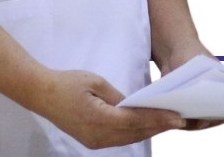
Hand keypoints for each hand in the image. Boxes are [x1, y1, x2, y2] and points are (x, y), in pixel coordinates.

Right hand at [35, 68, 190, 148]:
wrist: (42, 94)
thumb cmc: (68, 83)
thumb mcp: (96, 82)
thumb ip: (117, 96)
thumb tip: (135, 104)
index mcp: (99, 120)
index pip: (136, 121)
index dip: (158, 119)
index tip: (178, 117)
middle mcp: (98, 136)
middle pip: (135, 133)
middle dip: (159, 126)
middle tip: (182, 119)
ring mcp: (94, 141)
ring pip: (129, 139)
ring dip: (149, 131)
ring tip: (169, 122)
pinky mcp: (92, 140)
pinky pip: (119, 139)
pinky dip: (136, 132)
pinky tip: (148, 126)